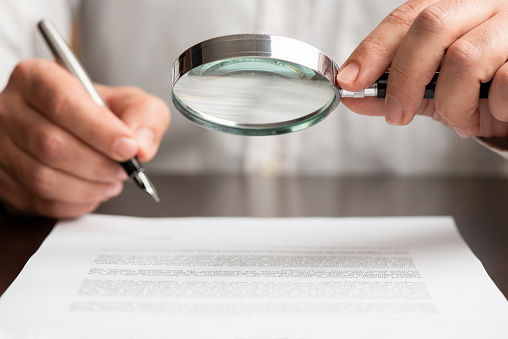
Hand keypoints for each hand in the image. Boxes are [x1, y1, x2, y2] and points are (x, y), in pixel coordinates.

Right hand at [0, 59, 169, 217]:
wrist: (75, 130)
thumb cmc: (97, 114)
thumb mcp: (129, 102)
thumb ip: (145, 116)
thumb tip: (141, 145)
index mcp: (38, 79)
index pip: (63, 103)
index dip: (100, 130)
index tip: (128, 147)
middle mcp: (11, 110)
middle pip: (52, 145)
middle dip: (99, 165)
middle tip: (124, 170)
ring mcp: (2, 147)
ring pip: (43, 178)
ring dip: (89, 187)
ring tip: (111, 181)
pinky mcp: (4, 181)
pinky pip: (40, 201)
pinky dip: (75, 203)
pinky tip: (92, 191)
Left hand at [336, 0, 507, 138]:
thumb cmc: (480, 84)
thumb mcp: (433, 86)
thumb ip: (395, 90)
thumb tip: (352, 97)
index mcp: (453, 7)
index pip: (406, 18)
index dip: (373, 49)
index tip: (349, 81)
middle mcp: (483, 5)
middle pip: (432, 25)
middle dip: (405, 78)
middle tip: (397, 114)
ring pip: (465, 57)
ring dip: (452, 103)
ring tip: (460, 122)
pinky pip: (506, 81)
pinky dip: (492, 108)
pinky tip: (494, 113)